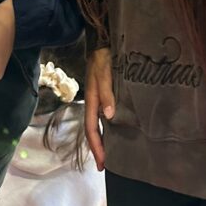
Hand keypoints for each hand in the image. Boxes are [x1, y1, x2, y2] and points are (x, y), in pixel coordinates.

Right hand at [84, 47, 114, 171]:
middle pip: (92, 129)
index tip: (102, 163)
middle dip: (97, 147)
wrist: (101, 41)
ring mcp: (97, 97)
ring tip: (109, 152)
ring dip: (101, 138)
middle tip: (104, 164)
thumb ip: (107, 94)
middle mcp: (93, 101)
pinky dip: (106, 126)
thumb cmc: (103, 58)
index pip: (91, 129)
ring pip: (97, 123)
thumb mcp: (104, 74)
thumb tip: (108, 117)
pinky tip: (114, 129)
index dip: (96, 146)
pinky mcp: (103, 92)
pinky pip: (102, 114)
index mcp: (91, 100)